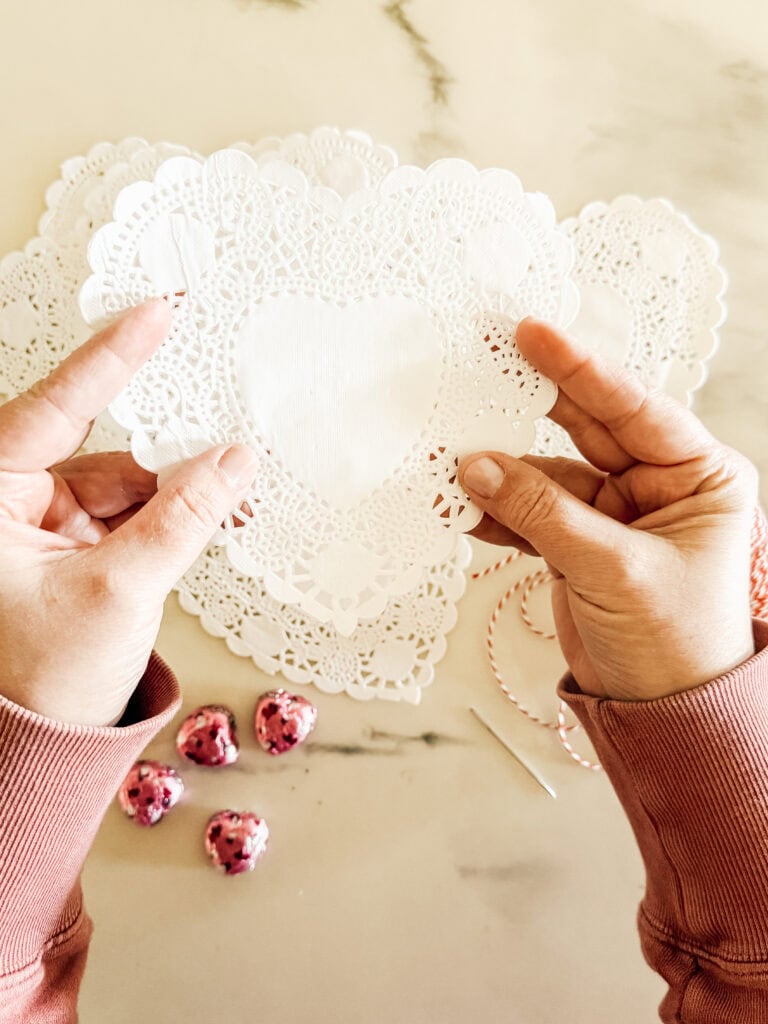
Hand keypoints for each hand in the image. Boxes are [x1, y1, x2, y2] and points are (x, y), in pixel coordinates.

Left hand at [0, 300, 257, 725]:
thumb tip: (233, 461)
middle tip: (226, 437)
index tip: (159, 311)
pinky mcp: (67, 550)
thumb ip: (182, 518)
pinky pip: (128, 515)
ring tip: (231, 502)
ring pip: (122, 487)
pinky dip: (168, 518)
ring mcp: (38, 527)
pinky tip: (209, 517)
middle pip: (101, 454)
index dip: (113, 357)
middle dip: (167, 460)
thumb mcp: (119, 591)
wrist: (35, 747)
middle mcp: (6, 502)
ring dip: (177, 496)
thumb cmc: (43, 681)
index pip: (54, 408)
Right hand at [459, 319, 756, 700]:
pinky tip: (458, 507)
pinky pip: (529, 515)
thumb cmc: (674, 642)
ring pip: (546, 474)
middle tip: (483, 366)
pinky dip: (494, 514)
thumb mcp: (615, 569)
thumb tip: (477, 467)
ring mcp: (611, 514)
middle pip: (586, 429)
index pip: (634, 408)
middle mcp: (656, 486)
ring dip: (499, 473)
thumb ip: (544, 513)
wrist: (661, 712)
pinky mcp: (576, 544)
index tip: (533, 334)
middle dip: (534, 406)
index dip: (581, 370)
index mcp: (696, 476)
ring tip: (452, 461)